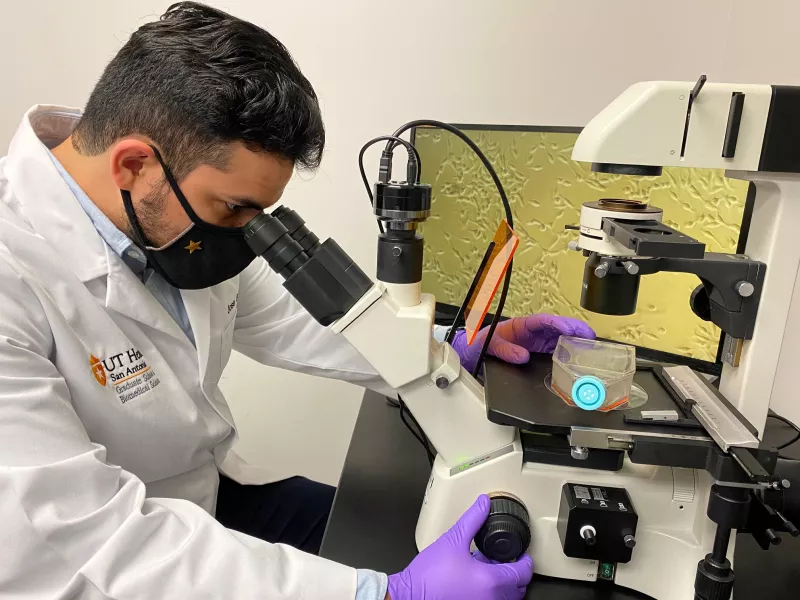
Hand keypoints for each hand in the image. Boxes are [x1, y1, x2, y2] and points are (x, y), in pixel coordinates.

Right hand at [387, 495, 533, 599]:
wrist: (410, 594)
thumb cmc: (428, 575)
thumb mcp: (452, 539)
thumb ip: (472, 519)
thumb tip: (483, 505)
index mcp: (490, 581)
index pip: (522, 573)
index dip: (526, 561)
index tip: (524, 556)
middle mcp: (490, 599)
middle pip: (517, 589)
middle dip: (516, 573)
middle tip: (509, 561)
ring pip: (505, 598)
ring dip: (503, 584)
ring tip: (490, 570)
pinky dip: (491, 593)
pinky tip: (476, 581)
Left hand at [451, 314, 595, 372]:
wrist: (474, 355)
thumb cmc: (482, 344)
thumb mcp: (489, 345)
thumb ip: (505, 350)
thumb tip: (522, 356)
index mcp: (521, 325)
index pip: (544, 321)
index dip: (559, 323)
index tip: (571, 329)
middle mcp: (532, 332)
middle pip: (557, 328)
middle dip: (574, 330)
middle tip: (590, 336)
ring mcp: (537, 343)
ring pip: (560, 339)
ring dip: (575, 341)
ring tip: (590, 346)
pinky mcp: (539, 353)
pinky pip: (557, 350)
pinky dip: (569, 353)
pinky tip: (578, 358)